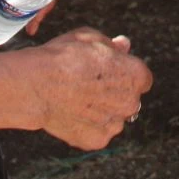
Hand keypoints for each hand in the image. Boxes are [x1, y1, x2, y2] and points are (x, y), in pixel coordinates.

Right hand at [18, 28, 152, 149]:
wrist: (37, 84)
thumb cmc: (63, 57)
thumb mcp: (90, 37)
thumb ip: (112, 45)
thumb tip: (123, 45)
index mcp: (136, 75)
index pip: (141, 78)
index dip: (125, 73)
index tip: (110, 72)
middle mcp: (131, 103)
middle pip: (129, 99)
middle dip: (115, 94)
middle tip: (91, 85)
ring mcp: (114, 124)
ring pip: (114, 118)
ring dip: (103, 112)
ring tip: (78, 99)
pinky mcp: (96, 141)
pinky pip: (97, 133)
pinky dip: (88, 126)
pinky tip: (72, 113)